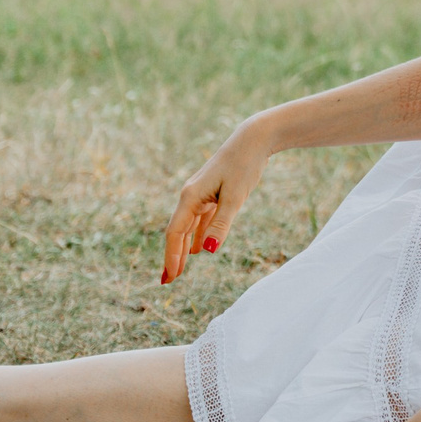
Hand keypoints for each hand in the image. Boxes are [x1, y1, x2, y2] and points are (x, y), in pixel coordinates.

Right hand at [160, 119, 273, 284]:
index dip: (171, 256)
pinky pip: (200, 220)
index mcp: (191, 196)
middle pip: (178, 232)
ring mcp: (200, 194)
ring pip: (188, 227)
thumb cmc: (244, 165)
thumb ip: (221, 224)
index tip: (170, 277)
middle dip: (173, 257)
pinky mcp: (212, 193)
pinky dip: (197, 236)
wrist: (253, 139)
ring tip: (178, 270)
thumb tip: (208, 251)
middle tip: (167, 282)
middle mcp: (191, 196)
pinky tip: (198, 249)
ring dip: (183, 249)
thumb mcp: (235, 198)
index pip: (176, 232)